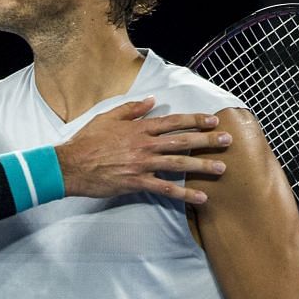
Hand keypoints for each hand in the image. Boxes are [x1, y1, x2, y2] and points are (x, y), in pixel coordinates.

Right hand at [55, 97, 228, 203]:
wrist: (71, 165)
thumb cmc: (87, 141)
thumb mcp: (107, 117)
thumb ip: (131, 109)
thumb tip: (151, 101)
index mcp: (139, 127)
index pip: (173, 121)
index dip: (195, 120)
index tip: (213, 120)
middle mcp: (145, 144)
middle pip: (183, 140)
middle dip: (207, 140)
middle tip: (227, 141)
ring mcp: (142, 164)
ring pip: (178, 163)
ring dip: (202, 166)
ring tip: (221, 168)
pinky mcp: (137, 182)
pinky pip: (165, 188)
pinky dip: (184, 193)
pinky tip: (200, 198)